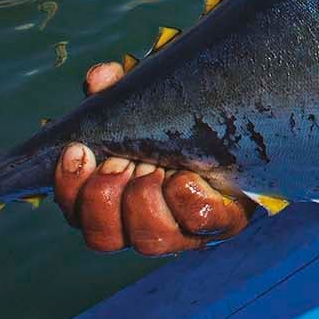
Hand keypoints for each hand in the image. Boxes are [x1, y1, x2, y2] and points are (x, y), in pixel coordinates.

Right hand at [52, 62, 255, 253]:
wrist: (248, 128)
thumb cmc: (184, 118)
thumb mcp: (147, 98)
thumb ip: (119, 87)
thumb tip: (100, 79)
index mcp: (115, 197)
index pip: (77, 213)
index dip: (69, 187)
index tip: (77, 150)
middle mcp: (143, 223)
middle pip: (102, 237)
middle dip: (104, 196)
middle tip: (122, 162)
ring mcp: (183, 230)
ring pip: (148, 240)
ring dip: (143, 201)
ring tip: (154, 167)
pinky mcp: (223, 223)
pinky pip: (200, 224)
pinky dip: (188, 199)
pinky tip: (187, 175)